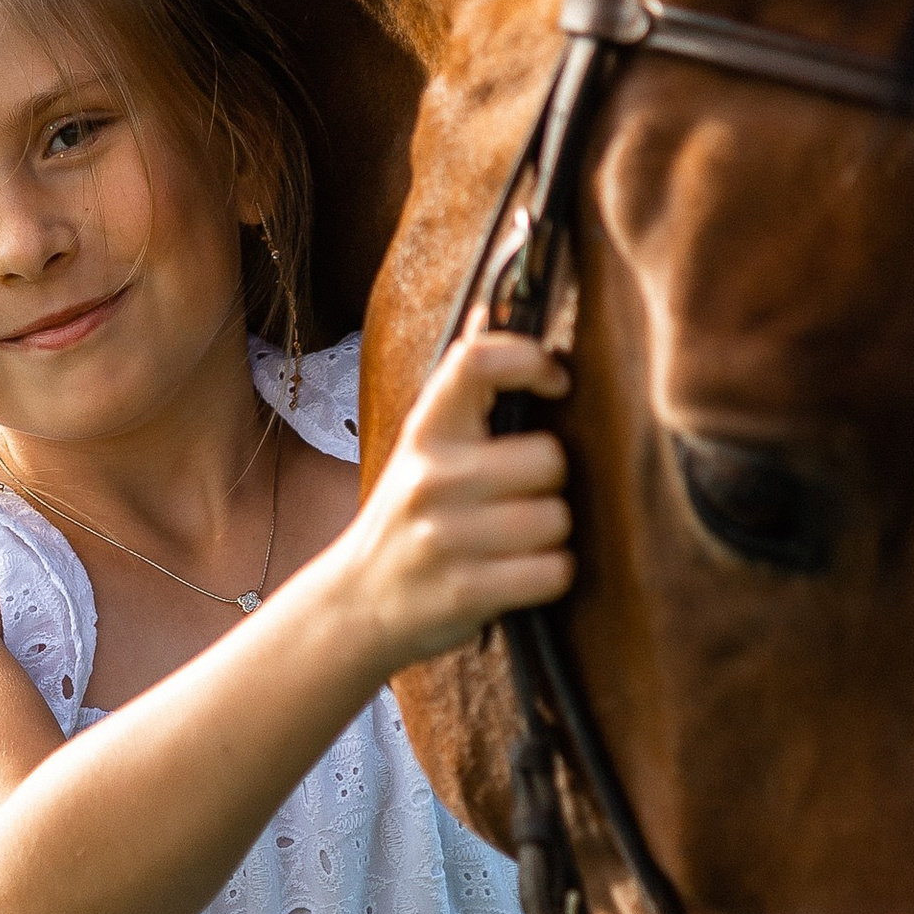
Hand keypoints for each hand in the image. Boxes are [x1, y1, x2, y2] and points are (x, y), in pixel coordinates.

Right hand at [331, 331, 573, 673]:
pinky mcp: (465, 591)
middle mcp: (432, 476)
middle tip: (521, 499)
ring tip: (514, 543)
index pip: (477, 360)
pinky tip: (517, 577)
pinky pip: (553, 572)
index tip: (556, 381)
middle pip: (549, 458)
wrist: (356, 606)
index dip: (530, 359)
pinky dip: (549, 578)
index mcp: (426, 431)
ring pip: (557, 519)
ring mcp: (446, 536)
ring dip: (551, 537)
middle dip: (551, 483)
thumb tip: (492, 307)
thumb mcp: (424, 451)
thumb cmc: (411, 520)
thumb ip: (465, 394)